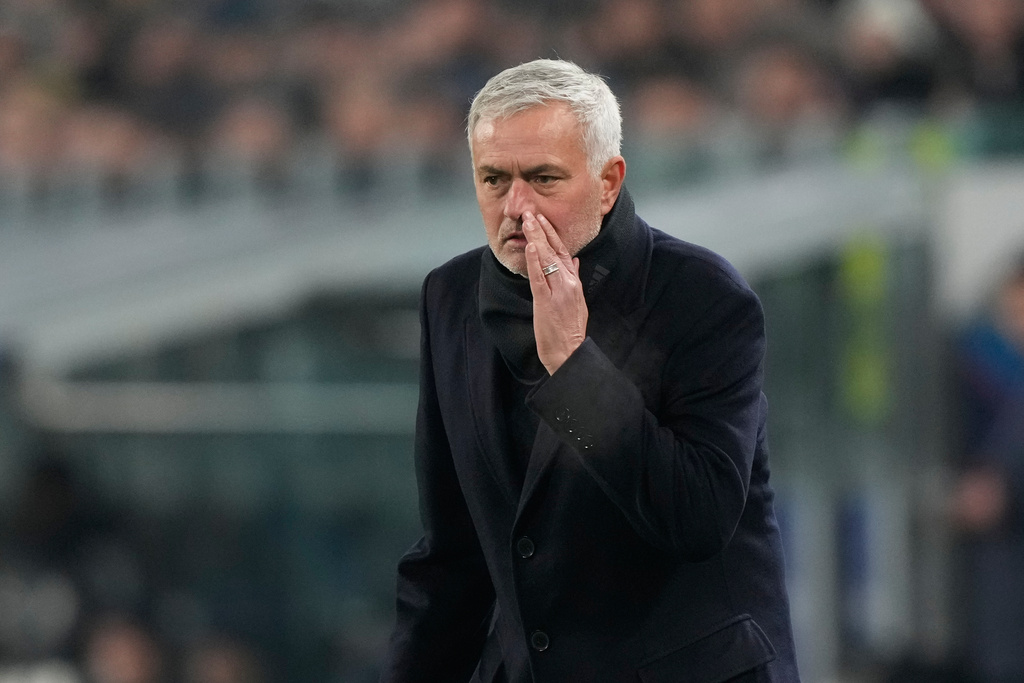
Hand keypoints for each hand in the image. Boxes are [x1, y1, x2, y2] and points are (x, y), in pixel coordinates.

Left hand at [523, 211, 587, 374]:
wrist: (569, 352)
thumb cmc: (570, 330)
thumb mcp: (578, 301)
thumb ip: (575, 278)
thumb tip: (574, 260)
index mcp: (574, 283)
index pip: (563, 252)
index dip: (552, 234)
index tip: (542, 219)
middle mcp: (568, 284)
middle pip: (554, 251)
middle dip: (542, 230)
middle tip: (531, 212)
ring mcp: (558, 292)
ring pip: (547, 260)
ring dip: (537, 238)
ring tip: (528, 222)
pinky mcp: (546, 302)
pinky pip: (540, 278)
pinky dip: (535, 261)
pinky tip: (531, 246)